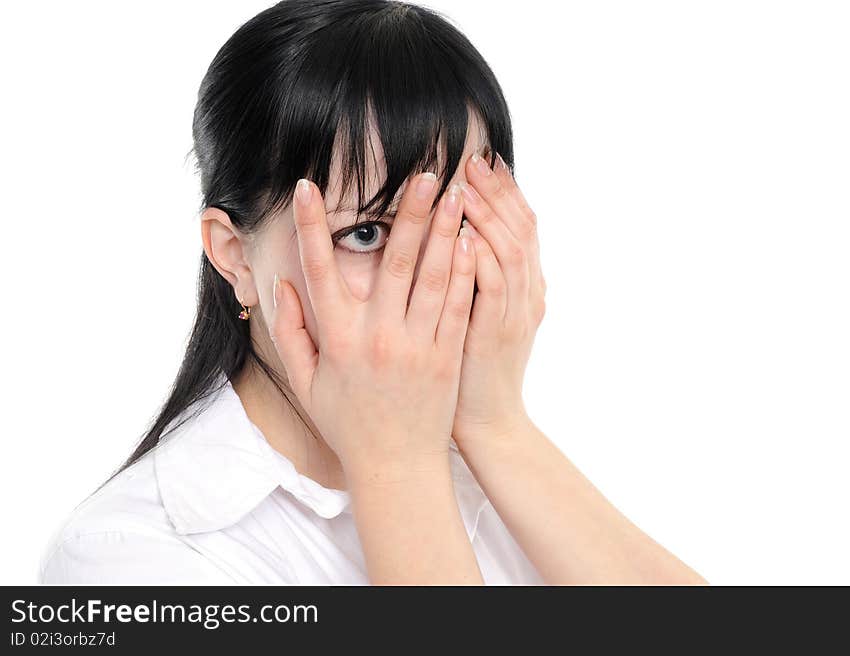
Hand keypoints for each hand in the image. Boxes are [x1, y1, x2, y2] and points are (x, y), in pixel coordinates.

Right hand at [269, 174, 475, 482]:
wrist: (396, 466)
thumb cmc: (348, 423)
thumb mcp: (308, 383)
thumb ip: (291, 333)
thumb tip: (281, 286)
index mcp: (339, 340)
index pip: (319, 272)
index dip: (310, 227)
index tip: (307, 187)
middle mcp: (379, 337)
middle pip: (392, 262)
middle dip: (407, 213)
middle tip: (422, 172)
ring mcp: (417, 345)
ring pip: (432, 277)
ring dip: (444, 230)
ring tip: (455, 192)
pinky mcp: (447, 355)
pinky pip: (457, 304)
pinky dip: (464, 270)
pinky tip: (469, 239)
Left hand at [452, 152, 546, 446]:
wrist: (488, 421)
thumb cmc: (473, 368)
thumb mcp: (485, 316)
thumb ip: (481, 277)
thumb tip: (461, 237)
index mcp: (526, 286)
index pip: (522, 227)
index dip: (505, 192)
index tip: (483, 163)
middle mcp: (529, 293)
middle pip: (520, 229)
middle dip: (496, 192)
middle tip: (473, 160)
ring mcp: (517, 312)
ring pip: (509, 250)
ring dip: (487, 214)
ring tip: (464, 185)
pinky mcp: (498, 331)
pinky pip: (494, 285)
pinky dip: (483, 255)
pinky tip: (464, 232)